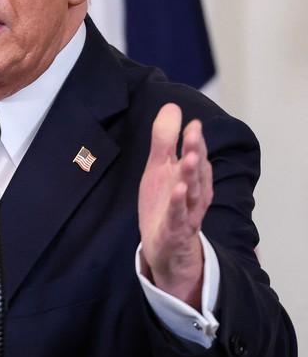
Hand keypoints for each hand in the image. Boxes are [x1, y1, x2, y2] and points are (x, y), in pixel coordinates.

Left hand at [138, 103, 212, 308]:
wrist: (165, 249)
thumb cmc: (164, 203)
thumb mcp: (160, 169)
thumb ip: (165, 140)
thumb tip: (172, 107)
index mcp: (190, 177)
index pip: (194, 156)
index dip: (193, 141)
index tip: (192, 123)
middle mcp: (193, 194)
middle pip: (195, 171)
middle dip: (195, 152)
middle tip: (194, 132)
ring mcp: (186, 213)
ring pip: (191, 193)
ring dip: (190, 176)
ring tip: (187, 158)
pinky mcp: (175, 231)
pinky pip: (178, 217)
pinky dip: (178, 204)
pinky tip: (178, 191)